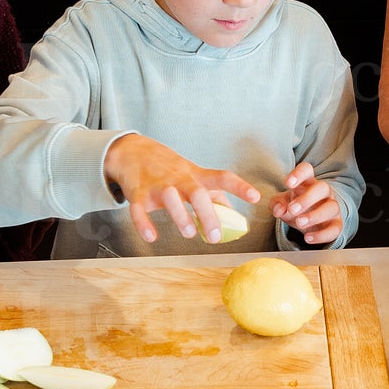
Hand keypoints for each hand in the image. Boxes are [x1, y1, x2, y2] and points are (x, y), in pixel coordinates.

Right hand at [103, 134, 261, 245]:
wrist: (133, 151)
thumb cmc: (168, 168)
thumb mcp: (194, 176)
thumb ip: (215, 196)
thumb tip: (235, 219)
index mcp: (196, 176)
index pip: (222, 177)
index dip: (240, 186)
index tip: (255, 197)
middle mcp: (179, 180)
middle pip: (196, 192)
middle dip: (207, 213)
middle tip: (215, 236)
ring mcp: (158, 186)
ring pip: (170, 197)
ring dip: (180, 216)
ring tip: (189, 233)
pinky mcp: (138, 193)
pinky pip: (138, 209)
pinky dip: (143, 223)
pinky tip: (152, 237)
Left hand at [272, 163, 342, 247]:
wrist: (310, 223)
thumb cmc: (296, 208)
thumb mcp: (282, 204)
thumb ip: (277, 204)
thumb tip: (278, 209)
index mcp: (308, 182)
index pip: (307, 170)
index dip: (299, 174)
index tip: (288, 183)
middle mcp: (323, 193)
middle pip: (322, 187)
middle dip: (307, 198)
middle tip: (292, 209)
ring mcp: (332, 208)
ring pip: (331, 207)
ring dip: (315, 215)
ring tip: (299, 223)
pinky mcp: (336, 225)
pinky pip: (334, 229)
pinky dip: (321, 235)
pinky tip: (308, 238)